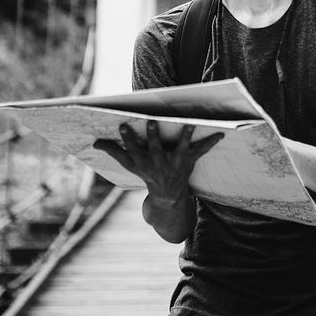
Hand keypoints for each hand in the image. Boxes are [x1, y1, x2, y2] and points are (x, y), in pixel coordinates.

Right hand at [93, 120, 222, 201]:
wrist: (167, 195)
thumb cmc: (146, 172)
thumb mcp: (128, 165)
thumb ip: (113, 151)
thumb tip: (93, 143)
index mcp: (142, 162)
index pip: (132, 149)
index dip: (127, 138)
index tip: (123, 125)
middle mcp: (158, 162)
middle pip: (155, 148)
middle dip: (153, 136)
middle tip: (152, 121)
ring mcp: (174, 162)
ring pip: (180, 148)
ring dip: (185, 136)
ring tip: (190, 123)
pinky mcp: (189, 160)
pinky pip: (201, 151)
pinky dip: (211, 142)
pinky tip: (221, 133)